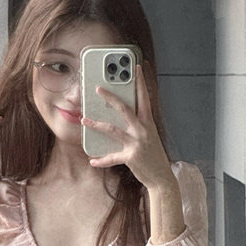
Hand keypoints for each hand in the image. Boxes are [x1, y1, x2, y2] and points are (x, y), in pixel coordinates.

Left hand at [82, 65, 175, 190]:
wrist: (161, 178)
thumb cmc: (153, 157)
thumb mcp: (149, 138)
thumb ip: (138, 127)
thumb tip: (122, 118)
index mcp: (148, 123)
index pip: (145, 98)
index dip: (140, 82)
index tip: (136, 68)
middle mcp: (143, 130)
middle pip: (124, 109)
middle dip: (110, 98)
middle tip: (97, 89)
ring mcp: (137, 143)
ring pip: (113, 130)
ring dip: (96, 124)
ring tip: (83, 120)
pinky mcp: (131, 157)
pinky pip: (112, 157)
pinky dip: (102, 160)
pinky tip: (93, 161)